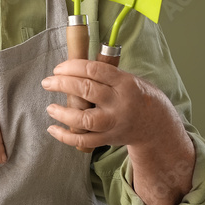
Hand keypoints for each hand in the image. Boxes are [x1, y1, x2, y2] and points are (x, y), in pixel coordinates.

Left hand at [40, 59, 182, 150]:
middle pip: (86, 90)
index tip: (58, 69)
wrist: (157, 125)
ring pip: (84, 119)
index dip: (72, 67)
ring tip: (50, 108)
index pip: (95, 70)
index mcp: (124, 82)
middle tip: (47, 82)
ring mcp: (114, 122)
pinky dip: (65, 136)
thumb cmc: (135, 96)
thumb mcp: (128, 79)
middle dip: (62, 84)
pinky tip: (52, 129)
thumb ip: (104, 73)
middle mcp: (119, 102)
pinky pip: (84, 140)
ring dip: (63, 113)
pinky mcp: (108, 138)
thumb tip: (71, 64)